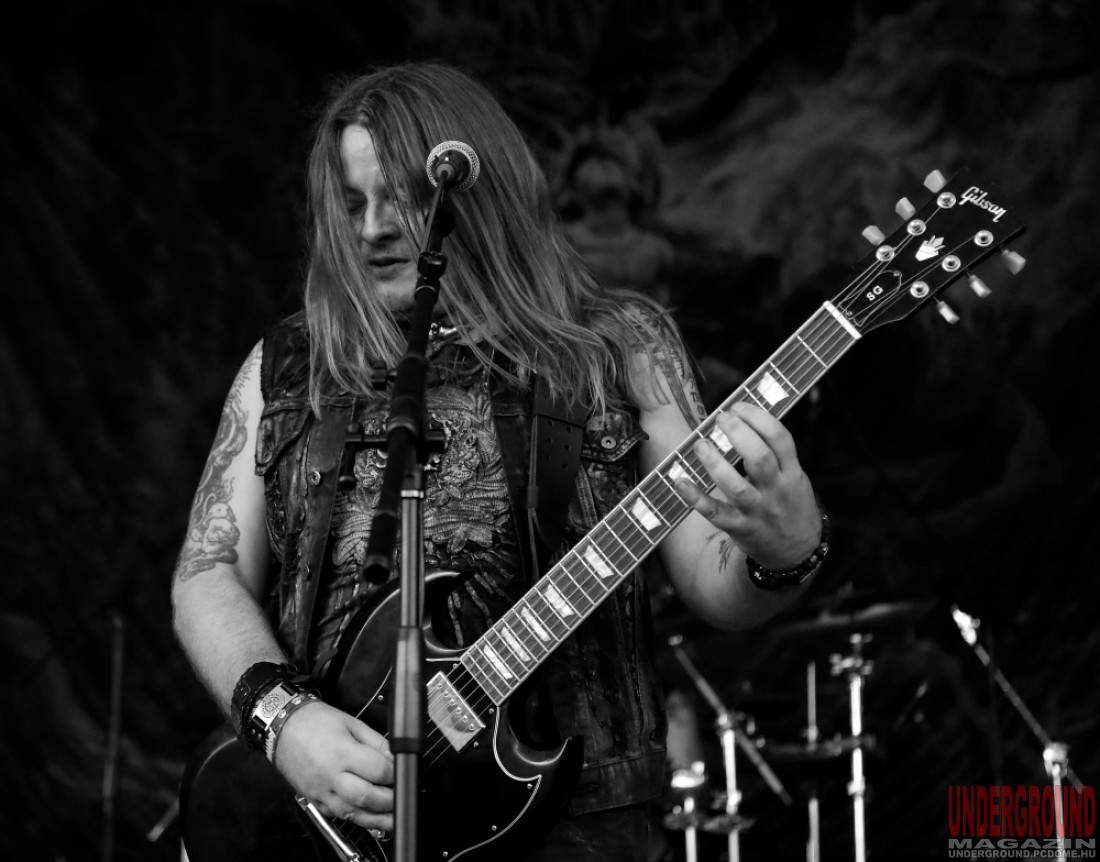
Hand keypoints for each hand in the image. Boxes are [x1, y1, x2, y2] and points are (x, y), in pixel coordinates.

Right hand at [273, 699, 393, 831]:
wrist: (283, 728)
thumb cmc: (315, 722)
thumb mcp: (352, 723)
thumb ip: (376, 742)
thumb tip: (394, 756)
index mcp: (342, 753)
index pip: (378, 771)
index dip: (395, 774)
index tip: (403, 774)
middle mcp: (331, 777)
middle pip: (367, 797)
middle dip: (390, 801)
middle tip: (402, 797)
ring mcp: (321, 792)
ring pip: (352, 814)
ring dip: (376, 819)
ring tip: (393, 819)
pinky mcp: (315, 800)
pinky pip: (338, 815)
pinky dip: (356, 818)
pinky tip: (369, 817)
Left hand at [675, 402, 820, 568]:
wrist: (796, 551)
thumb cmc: (789, 502)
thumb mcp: (794, 476)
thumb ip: (775, 453)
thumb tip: (741, 418)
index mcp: (792, 472)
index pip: (780, 439)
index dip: (759, 418)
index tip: (739, 406)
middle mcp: (776, 490)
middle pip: (759, 458)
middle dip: (738, 434)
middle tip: (721, 418)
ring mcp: (757, 511)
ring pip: (735, 486)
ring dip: (715, 463)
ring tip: (700, 444)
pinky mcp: (739, 528)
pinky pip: (715, 513)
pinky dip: (695, 499)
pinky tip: (680, 482)